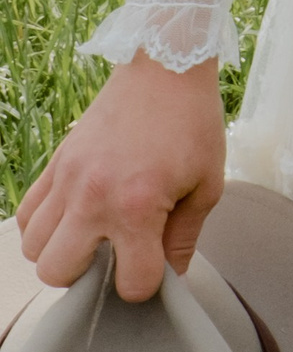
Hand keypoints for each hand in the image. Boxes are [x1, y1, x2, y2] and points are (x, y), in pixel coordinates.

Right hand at [15, 56, 225, 300]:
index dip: (147, 284)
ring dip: (61, 252)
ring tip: (93, 235)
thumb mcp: (207, 185)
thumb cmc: (193, 123)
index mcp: (137, 206)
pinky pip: (25, 214)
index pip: (131, 283)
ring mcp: (67, 179)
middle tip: (115, 253)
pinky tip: (74, 216)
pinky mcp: (55, 162)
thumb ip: (185, 238)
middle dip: (88, 278)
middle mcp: (93, 197)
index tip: (156, 264)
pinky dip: (43, 227)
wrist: (166, 66)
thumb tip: (172, 276)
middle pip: (58, 274)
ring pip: (33, 249)